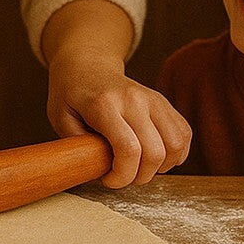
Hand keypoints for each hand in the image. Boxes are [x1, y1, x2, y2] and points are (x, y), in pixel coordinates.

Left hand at [41, 0, 190, 187]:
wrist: (87, 64)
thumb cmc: (70, 94)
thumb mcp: (60, 118)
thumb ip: (77, 145)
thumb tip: (99, 169)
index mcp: (105, 104)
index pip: (128, 149)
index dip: (122, 176)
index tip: (108, 179)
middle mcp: (133, 99)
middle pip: (155, 153)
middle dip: (139, 177)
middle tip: (122, 175)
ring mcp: (152, 98)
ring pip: (175, 145)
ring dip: (161, 167)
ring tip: (139, 166)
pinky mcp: (163, 101)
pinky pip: (183, 134)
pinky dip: (175, 153)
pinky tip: (154, 156)